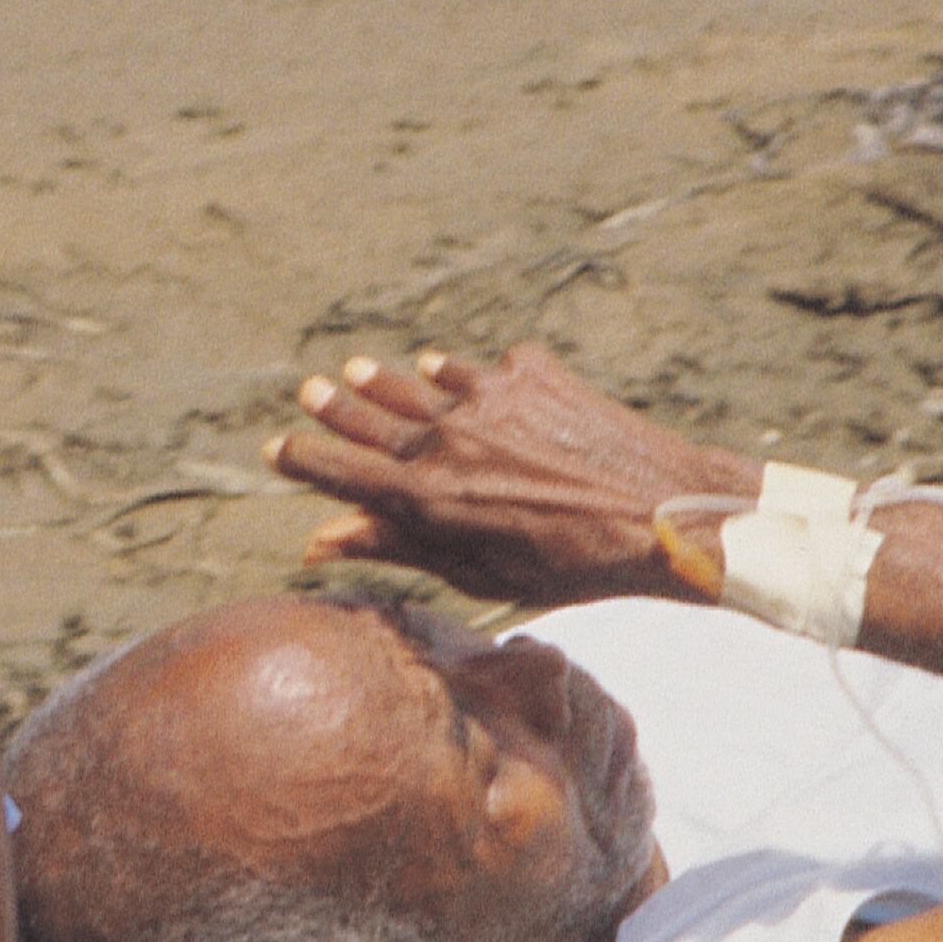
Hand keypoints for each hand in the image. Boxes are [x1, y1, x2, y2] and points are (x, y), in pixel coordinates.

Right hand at [268, 344, 757, 607]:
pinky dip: (464, 378)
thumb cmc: (569, 564)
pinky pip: (482, 370)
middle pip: (372, 416)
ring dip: (388, 380)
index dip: (305, 459)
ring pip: (420, 383)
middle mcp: (446, 439)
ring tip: (359, 371)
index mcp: (427, 497)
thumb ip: (399, 545)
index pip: (342, 471)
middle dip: (336, 407)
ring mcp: (486, 398)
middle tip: (311, 391)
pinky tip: (454, 378)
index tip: (278, 448)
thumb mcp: (477, 571)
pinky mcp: (529, 372)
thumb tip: (321, 539)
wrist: (664, 515)